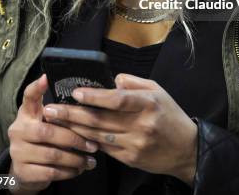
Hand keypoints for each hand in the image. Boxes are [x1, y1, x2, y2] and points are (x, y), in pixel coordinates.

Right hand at [7, 74, 97, 193]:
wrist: (24, 172)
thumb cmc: (42, 140)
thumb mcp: (45, 123)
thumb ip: (58, 113)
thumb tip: (86, 99)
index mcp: (26, 114)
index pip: (28, 97)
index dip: (36, 88)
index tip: (46, 77)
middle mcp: (18, 130)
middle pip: (48, 131)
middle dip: (74, 138)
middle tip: (93, 145)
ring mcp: (18, 152)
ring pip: (52, 154)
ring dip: (75, 158)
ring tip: (90, 160)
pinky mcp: (22, 172)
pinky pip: (50, 172)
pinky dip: (68, 172)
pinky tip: (78, 170)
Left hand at [43, 74, 197, 185]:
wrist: (186, 149)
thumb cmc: (171, 115)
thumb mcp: (158, 90)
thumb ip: (134, 83)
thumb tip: (112, 80)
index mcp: (149, 103)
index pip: (117, 100)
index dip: (95, 97)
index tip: (76, 92)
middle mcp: (141, 125)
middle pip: (101, 120)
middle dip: (72, 114)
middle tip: (51, 109)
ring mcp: (135, 144)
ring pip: (98, 136)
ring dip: (74, 128)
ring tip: (56, 121)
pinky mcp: (130, 159)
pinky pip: (104, 148)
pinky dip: (88, 141)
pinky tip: (74, 134)